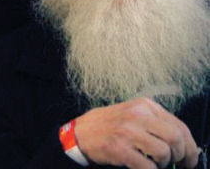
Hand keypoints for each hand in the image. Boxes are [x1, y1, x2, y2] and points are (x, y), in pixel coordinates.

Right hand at [74, 97, 198, 167]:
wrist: (78, 134)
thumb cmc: (106, 126)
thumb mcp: (132, 115)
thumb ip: (155, 123)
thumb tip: (181, 142)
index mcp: (143, 105)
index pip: (179, 125)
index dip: (190, 147)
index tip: (190, 159)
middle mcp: (137, 115)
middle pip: (176, 138)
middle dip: (182, 157)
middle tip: (178, 165)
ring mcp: (127, 131)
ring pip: (164, 152)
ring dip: (163, 164)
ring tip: (155, 164)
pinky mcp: (119, 148)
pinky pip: (147, 166)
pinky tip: (143, 168)